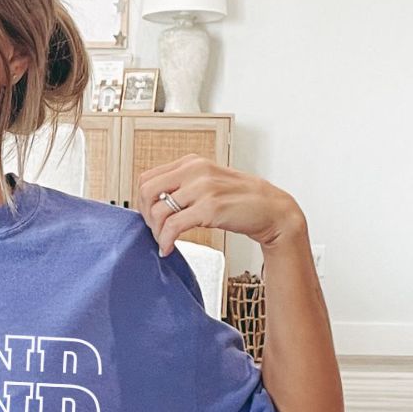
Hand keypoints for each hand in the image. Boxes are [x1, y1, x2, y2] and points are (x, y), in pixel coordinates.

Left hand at [138, 155, 305, 254]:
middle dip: (145, 216)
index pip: (148, 178)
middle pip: (147, 191)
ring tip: (165, 242)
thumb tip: (154, 203)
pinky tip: (169, 248)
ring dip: (156, 232)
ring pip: (158, 210)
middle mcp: (195, 170)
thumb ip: (183, 187)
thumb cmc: (239, 200)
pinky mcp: (210, 208)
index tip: (150, 217)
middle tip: (155, 231)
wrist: (270, 209)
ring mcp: (203, 188)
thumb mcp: (207, 183)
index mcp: (191, 163)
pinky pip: (173, 227)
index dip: (142, 202)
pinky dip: (166, 241)